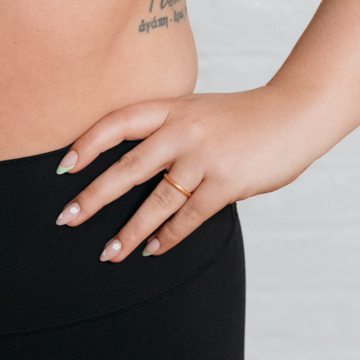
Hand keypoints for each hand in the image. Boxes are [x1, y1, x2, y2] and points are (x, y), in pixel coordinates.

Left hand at [54, 86, 318, 262]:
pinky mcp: (226, 183)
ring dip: (130, 231)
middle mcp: (183, 130)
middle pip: (127, 167)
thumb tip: (139, 169)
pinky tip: (153, 250)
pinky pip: (189, 217)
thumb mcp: (200, 111)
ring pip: (156, 201)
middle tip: (67, 219)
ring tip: (108, 253)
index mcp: (173, 107)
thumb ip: (171, 131)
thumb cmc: (246, 116)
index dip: (87, 143)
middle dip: (94, 197)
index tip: (63, 167)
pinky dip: (169, 236)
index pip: (118, 122)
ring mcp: (204, 157)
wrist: (296, 113)